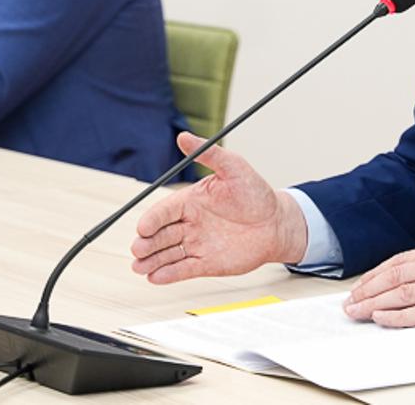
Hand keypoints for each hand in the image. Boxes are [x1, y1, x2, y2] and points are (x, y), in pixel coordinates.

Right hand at [130, 132, 309, 282]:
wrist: (276, 223)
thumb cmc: (256, 193)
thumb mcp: (234, 168)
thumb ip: (209, 155)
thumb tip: (183, 137)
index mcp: (190, 201)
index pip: (164, 211)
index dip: (152, 219)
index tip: (143, 227)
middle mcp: (188, 223)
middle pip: (160, 234)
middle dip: (146, 243)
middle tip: (137, 250)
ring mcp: (196, 244)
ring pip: (168, 254)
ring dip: (151, 261)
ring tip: (139, 267)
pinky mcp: (206, 263)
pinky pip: (183, 269)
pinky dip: (168, 274)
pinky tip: (155, 278)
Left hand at [342, 242, 414, 328]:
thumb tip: (411, 280)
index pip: (401, 260)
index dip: (376, 274)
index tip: (361, 285)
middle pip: (397, 275)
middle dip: (368, 289)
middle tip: (350, 301)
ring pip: (404, 293)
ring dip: (375, 303)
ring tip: (357, 312)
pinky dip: (398, 316)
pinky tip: (382, 318)